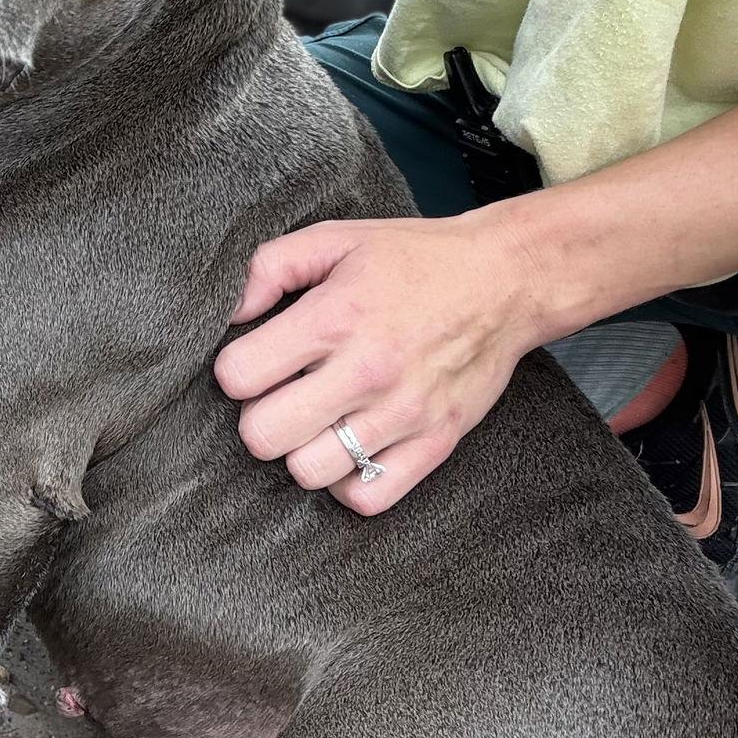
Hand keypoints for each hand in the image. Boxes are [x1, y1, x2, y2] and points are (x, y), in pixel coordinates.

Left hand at [213, 213, 540, 513]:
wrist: (506, 280)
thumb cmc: (415, 260)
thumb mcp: (336, 239)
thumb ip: (269, 267)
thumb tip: (231, 313)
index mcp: (335, 317)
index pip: (239, 376)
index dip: (236, 369)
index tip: (257, 361)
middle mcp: (367, 371)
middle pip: (264, 436)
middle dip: (260, 417)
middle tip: (283, 397)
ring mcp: (403, 414)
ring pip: (309, 472)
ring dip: (302, 451)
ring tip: (319, 422)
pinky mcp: (435, 444)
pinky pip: (367, 498)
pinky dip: (350, 481)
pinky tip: (351, 448)